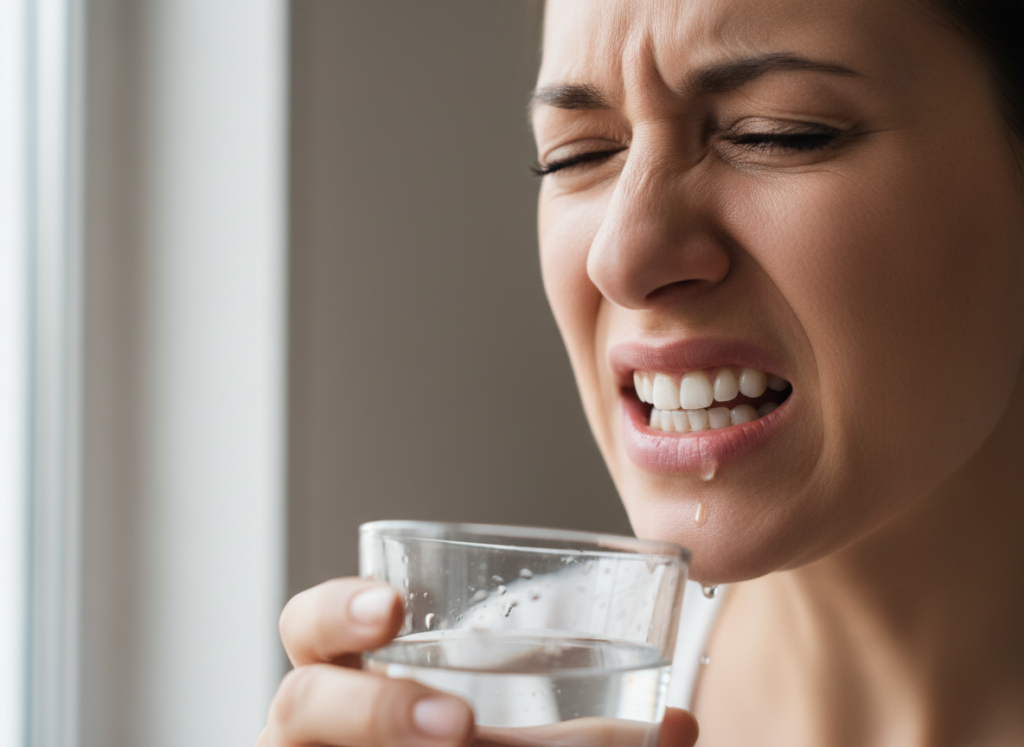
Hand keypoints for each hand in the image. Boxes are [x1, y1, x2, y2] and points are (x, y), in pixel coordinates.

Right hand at [257, 578, 698, 746]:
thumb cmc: (464, 731)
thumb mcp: (520, 727)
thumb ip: (589, 728)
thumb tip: (681, 726)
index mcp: (355, 676)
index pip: (313, 627)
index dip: (339, 611)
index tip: (394, 605)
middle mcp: (324, 730)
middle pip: (298, 703)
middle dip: (369, 709)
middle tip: (459, 723)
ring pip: (308, 744)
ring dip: (389, 733)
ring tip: (466, 742)